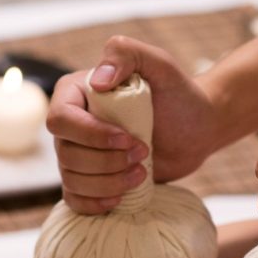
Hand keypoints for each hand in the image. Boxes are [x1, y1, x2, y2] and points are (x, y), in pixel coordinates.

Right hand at [46, 36, 217, 213]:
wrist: (197, 127)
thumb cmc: (179, 94)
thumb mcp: (159, 64)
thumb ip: (127, 53)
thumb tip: (98, 81)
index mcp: (77, 93)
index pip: (60, 119)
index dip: (91, 135)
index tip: (128, 139)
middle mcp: (72, 124)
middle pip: (66, 154)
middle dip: (107, 162)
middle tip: (144, 153)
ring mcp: (80, 153)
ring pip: (71, 180)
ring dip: (108, 183)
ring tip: (141, 173)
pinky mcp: (92, 179)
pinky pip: (74, 199)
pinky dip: (94, 203)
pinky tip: (120, 198)